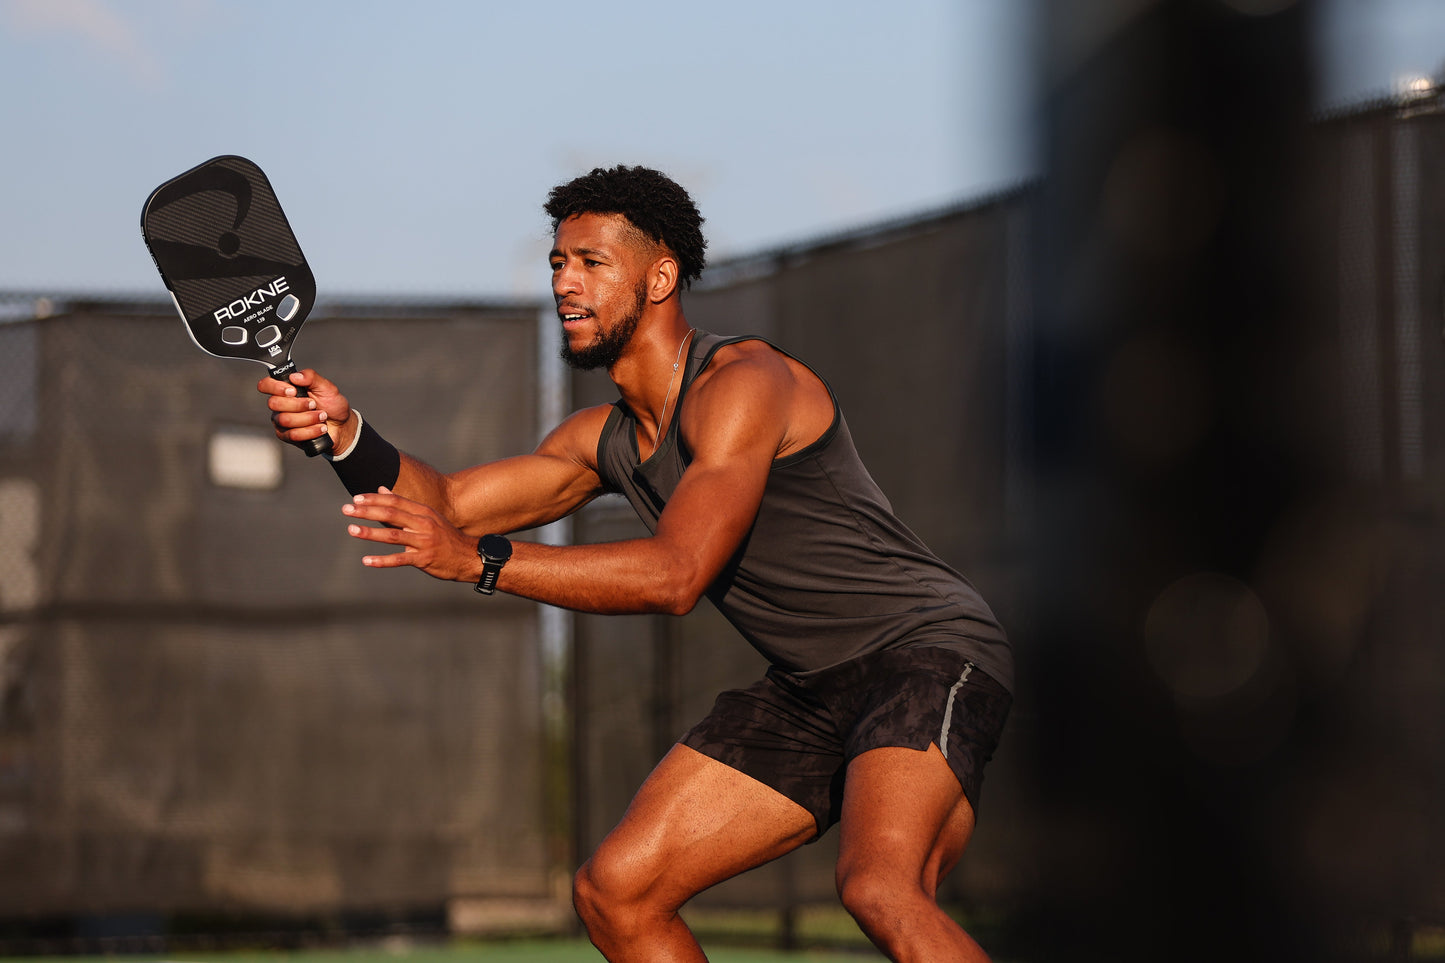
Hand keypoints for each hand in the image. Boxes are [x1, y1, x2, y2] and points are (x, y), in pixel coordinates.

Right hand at [257, 369, 354, 450]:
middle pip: (274, 403)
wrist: (342, 425)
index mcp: (286, 389)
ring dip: (308, 418)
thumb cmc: (332, 405)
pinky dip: (311, 431)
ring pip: (284, 420)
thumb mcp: (326, 387)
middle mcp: (280, 405)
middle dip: (298, 405)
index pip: (266, 385)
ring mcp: (281, 421)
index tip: (293, 391)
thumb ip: (311, 377)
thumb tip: (295, 376)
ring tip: (322, 416)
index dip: (275, 387)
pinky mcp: (287, 436)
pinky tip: (321, 428)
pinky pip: (293, 435)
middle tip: (314, 404)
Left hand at [341, 488, 481, 582]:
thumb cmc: (445, 536)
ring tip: (352, 530)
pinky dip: (382, 560)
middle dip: (367, 511)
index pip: (395, 501)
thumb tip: (381, 488)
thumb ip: (403, 505)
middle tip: (347, 510)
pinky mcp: (424, 559)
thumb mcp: (427, 517)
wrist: (468, 556)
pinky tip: (367, 560)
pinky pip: (400, 559)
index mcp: (423, 511)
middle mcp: (423, 523)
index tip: (356, 498)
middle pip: (391, 514)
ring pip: (393, 535)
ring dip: (370, 532)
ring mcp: (424, 541)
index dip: (374, 499)